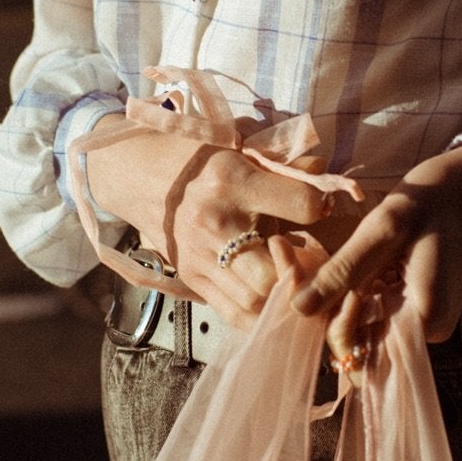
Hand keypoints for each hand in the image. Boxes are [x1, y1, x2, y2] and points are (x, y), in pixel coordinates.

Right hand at [84, 118, 330, 328]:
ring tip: (295, 281)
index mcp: (233, 181)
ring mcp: (200, 257)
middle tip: (313, 261)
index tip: (321, 206)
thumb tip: (325, 180)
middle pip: (275, 275)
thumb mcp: (238, 147)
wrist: (136, 175)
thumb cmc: (195, 156)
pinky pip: (234, 313)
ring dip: (283, 297)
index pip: (301, 205)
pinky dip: (259, 313)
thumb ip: (283, 165)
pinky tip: (272, 300)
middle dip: (302, 273)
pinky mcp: (191, 278)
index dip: (321, 207)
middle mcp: (216, 224)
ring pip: (256, 302)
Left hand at [291, 145, 461, 378]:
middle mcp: (425, 333)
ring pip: (363, 324)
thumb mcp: (383, 229)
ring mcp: (422, 323)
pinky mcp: (416, 309)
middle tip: (291, 263)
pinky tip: (339, 266)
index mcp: (422, 320)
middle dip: (325, 306)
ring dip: (336, 297)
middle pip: (359, 338)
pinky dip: (353, 291)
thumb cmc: (432, 201)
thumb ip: (343, 272)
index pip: (357, 346)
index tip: (298, 277)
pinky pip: (374, 311)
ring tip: (305, 261)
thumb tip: (298, 309)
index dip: (326, 319)